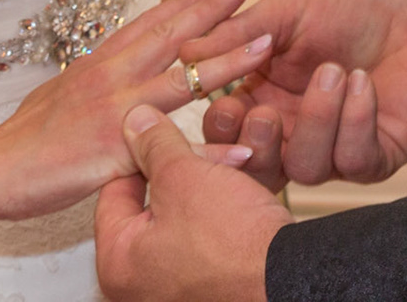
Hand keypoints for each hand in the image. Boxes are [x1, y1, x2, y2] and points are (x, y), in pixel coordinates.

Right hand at [0, 0, 272, 219]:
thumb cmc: (25, 136)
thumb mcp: (62, 90)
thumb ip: (96, 77)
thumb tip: (112, 64)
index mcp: (100, 64)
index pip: (150, 23)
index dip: (185, 1)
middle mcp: (112, 78)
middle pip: (173, 37)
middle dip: (214, 10)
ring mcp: (117, 113)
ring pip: (184, 83)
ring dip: (228, 63)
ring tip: (266, 47)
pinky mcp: (117, 153)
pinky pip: (175, 153)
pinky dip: (212, 153)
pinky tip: (245, 150)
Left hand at [96, 104, 290, 301]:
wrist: (291, 280)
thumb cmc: (233, 242)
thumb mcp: (184, 176)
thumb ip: (154, 145)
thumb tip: (134, 121)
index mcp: (119, 263)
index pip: (115, 191)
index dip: (143, 154)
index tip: (165, 133)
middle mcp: (142, 283)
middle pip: (153, 203)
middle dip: (186, 168)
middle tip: (210, 151)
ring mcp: (178, 288)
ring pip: (186, 214)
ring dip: (210, 183)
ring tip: (236, 162)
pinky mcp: (213, 285)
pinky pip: (210, 235)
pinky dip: (224, 209)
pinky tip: (246, 188)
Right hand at [187, 0, 406, 186]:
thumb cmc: (347, 11)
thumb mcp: (286, 11)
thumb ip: (240, 32)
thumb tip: (186, 50)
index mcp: (261, 101)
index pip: (226, 132)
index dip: (221, 128)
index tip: (226, 103)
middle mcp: (293, 135)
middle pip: (258, 169)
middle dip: (258, 147)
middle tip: (268, 113)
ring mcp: (334, 151)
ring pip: (306, 169)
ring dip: (318, 120)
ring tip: (335, 72)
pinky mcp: (375, 157)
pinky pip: (355, 160)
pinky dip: (356, 121)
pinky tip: (363, 84)